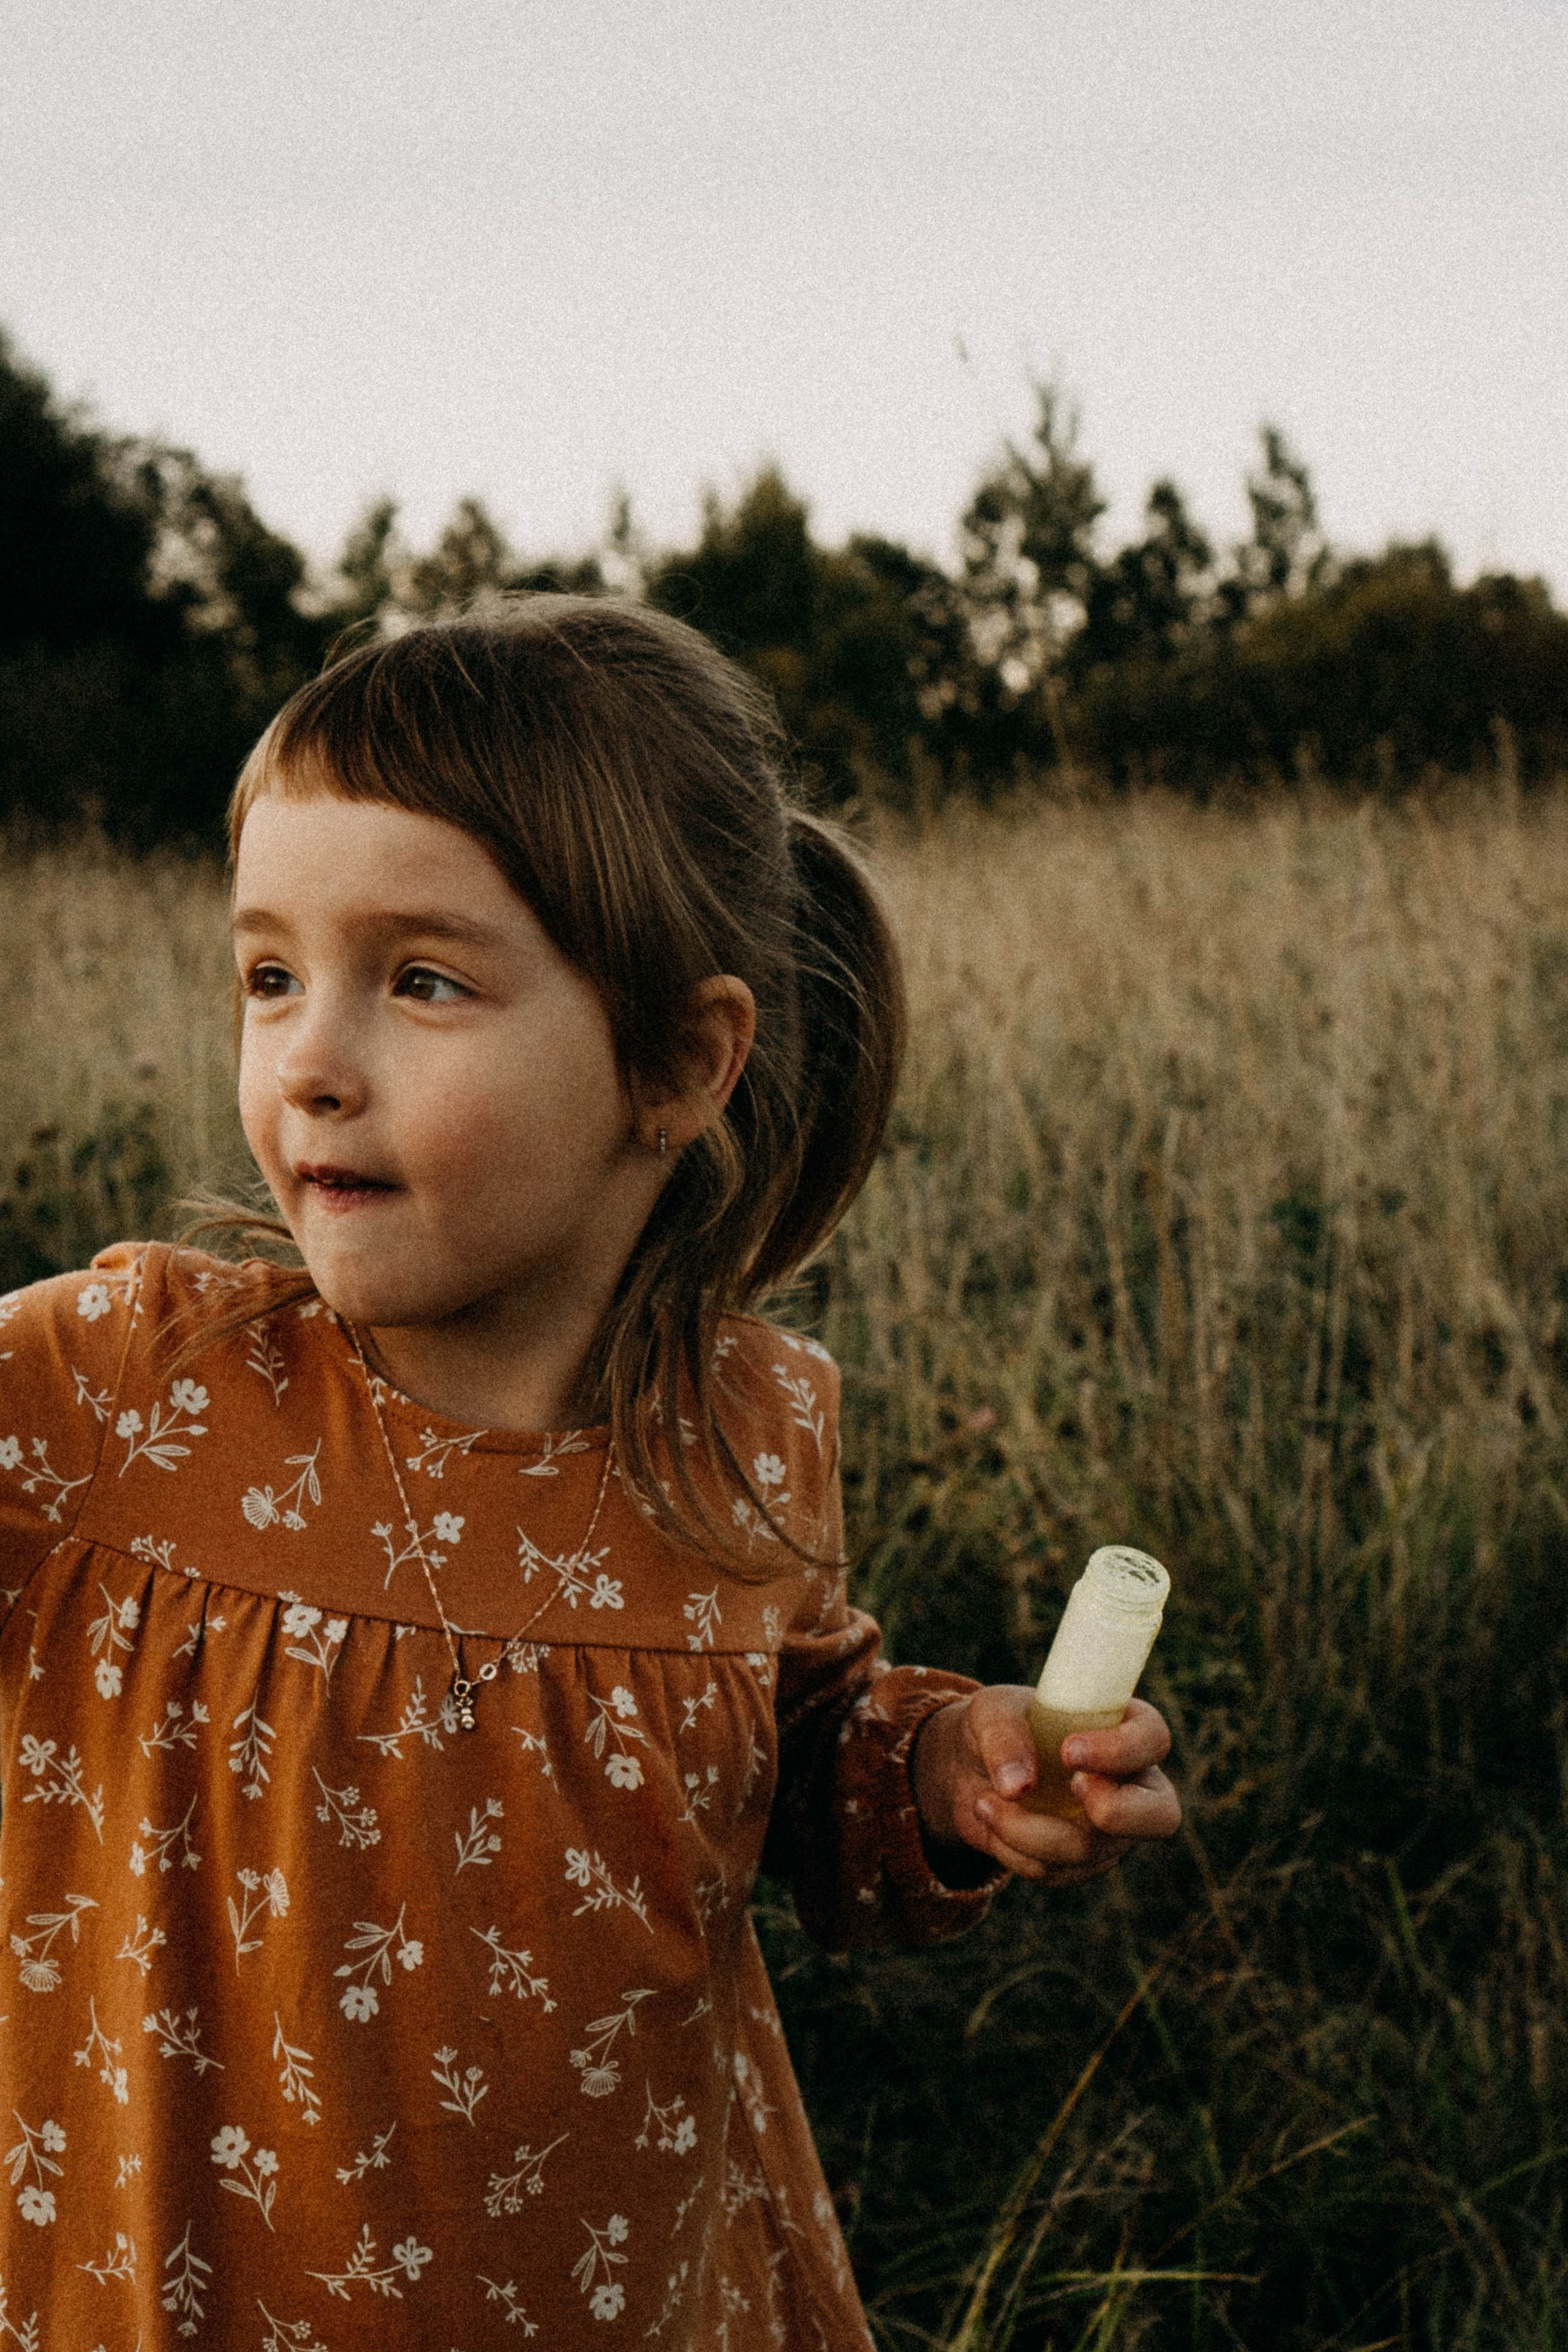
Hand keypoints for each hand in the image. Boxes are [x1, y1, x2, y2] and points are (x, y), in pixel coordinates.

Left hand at [911, 1688, 1178, 1885]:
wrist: (972, 1767)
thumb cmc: (998, 1726)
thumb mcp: (992, 1712)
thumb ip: (1005, 1736)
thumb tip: (1017, 1787)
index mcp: (1122, 1728)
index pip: (1152, 1739)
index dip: (1121, 1751)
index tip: (1069, 1751)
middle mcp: (1129, 1784)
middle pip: (1161, 1816)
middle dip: (1116, 1812)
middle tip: (1070, 1789)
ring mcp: (1110, 1831)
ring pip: (1088, 1850)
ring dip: (1025, 1830)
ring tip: (984, 1801)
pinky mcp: (1081, 1863)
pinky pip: (1054, 1871)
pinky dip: (1012, 1850)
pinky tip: (992, 1820)